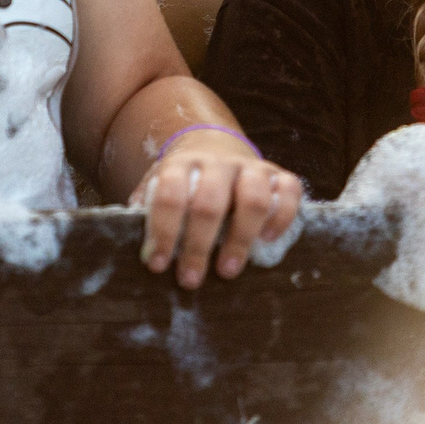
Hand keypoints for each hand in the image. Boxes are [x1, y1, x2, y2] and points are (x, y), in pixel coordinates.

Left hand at [131, 127, 298, 289]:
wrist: (213, 144)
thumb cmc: (184, 182)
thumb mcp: (159, 187)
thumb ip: (148, 211)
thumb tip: (135, 246)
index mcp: (182, 165)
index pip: (170, 195)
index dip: (163, 231)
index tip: (158, 265)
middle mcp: (217, 162)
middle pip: (209, 202)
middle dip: (199, 245)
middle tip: (190, 279)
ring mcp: (251, 166)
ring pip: (253, 197)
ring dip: (240, 238)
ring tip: (228, 270)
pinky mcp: (278, 174)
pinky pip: (289, 191)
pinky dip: (282, 217)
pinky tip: (268, 240)